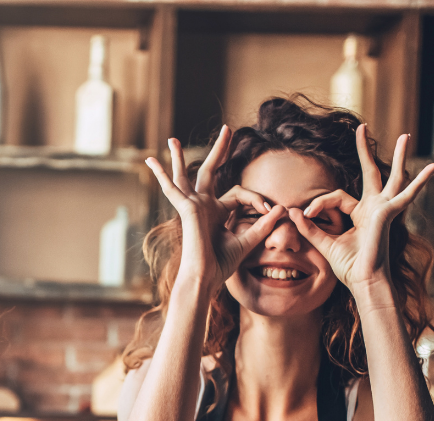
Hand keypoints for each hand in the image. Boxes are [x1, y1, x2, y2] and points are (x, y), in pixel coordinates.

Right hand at [147, 126, 284, 292]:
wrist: (205, 278)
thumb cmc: (221, 266)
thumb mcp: (248, 241)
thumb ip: (264, 225)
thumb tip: (282, 208)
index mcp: (216, 213)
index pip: (239, 193)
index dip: (257, 198)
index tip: (270, 209)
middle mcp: (202, 207)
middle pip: (209, 172)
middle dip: (219, 150)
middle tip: (228, 129)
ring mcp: (192, 207)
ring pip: (185, 176)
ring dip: (179, 157)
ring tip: (172, 139)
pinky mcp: (185, 209)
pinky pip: (172, 188)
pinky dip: (161, 175)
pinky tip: (151, 162)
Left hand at [289, 126, 433, 296]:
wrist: (363, 280)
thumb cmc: (349, 267)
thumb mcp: (324, 244)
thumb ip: (310, 229)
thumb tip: (293, 212)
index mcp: (360, 214)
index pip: (336, 196)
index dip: (319, 203)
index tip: (307, 214)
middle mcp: (374, 208)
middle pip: (370, 173)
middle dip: (364, 151)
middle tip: (361, 127)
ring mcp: (384, 208)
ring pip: (392, 177)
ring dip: (398, 157)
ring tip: (405, 136)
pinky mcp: (388, 212)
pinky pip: (407, 194)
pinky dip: (420, 182)